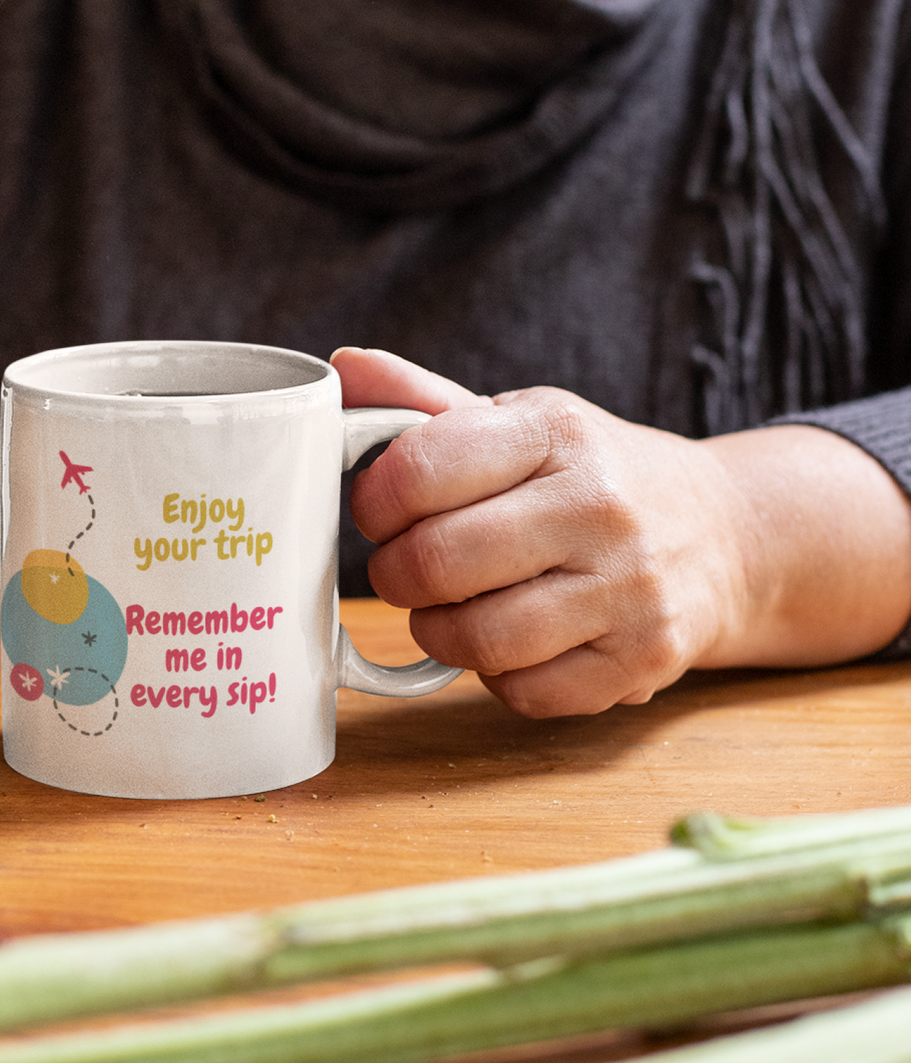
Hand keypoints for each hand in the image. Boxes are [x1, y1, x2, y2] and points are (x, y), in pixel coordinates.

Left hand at [333, 346, 910, 717]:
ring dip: (438, 632)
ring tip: (448, 608)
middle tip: (403, 569)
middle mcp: (600, 505)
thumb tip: (341, 368)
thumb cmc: (590, 475)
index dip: (374, 502)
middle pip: (439, 563)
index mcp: (556, 431)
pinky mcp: (644, 659)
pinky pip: (527, 693)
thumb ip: (424, 403)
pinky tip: (510, 642)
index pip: (420, 470)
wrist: (721, 532)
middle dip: (396, 575)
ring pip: (479, 639)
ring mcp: (630, 587)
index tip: (379, 512)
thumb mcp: (519, 422)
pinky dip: (498, 677)